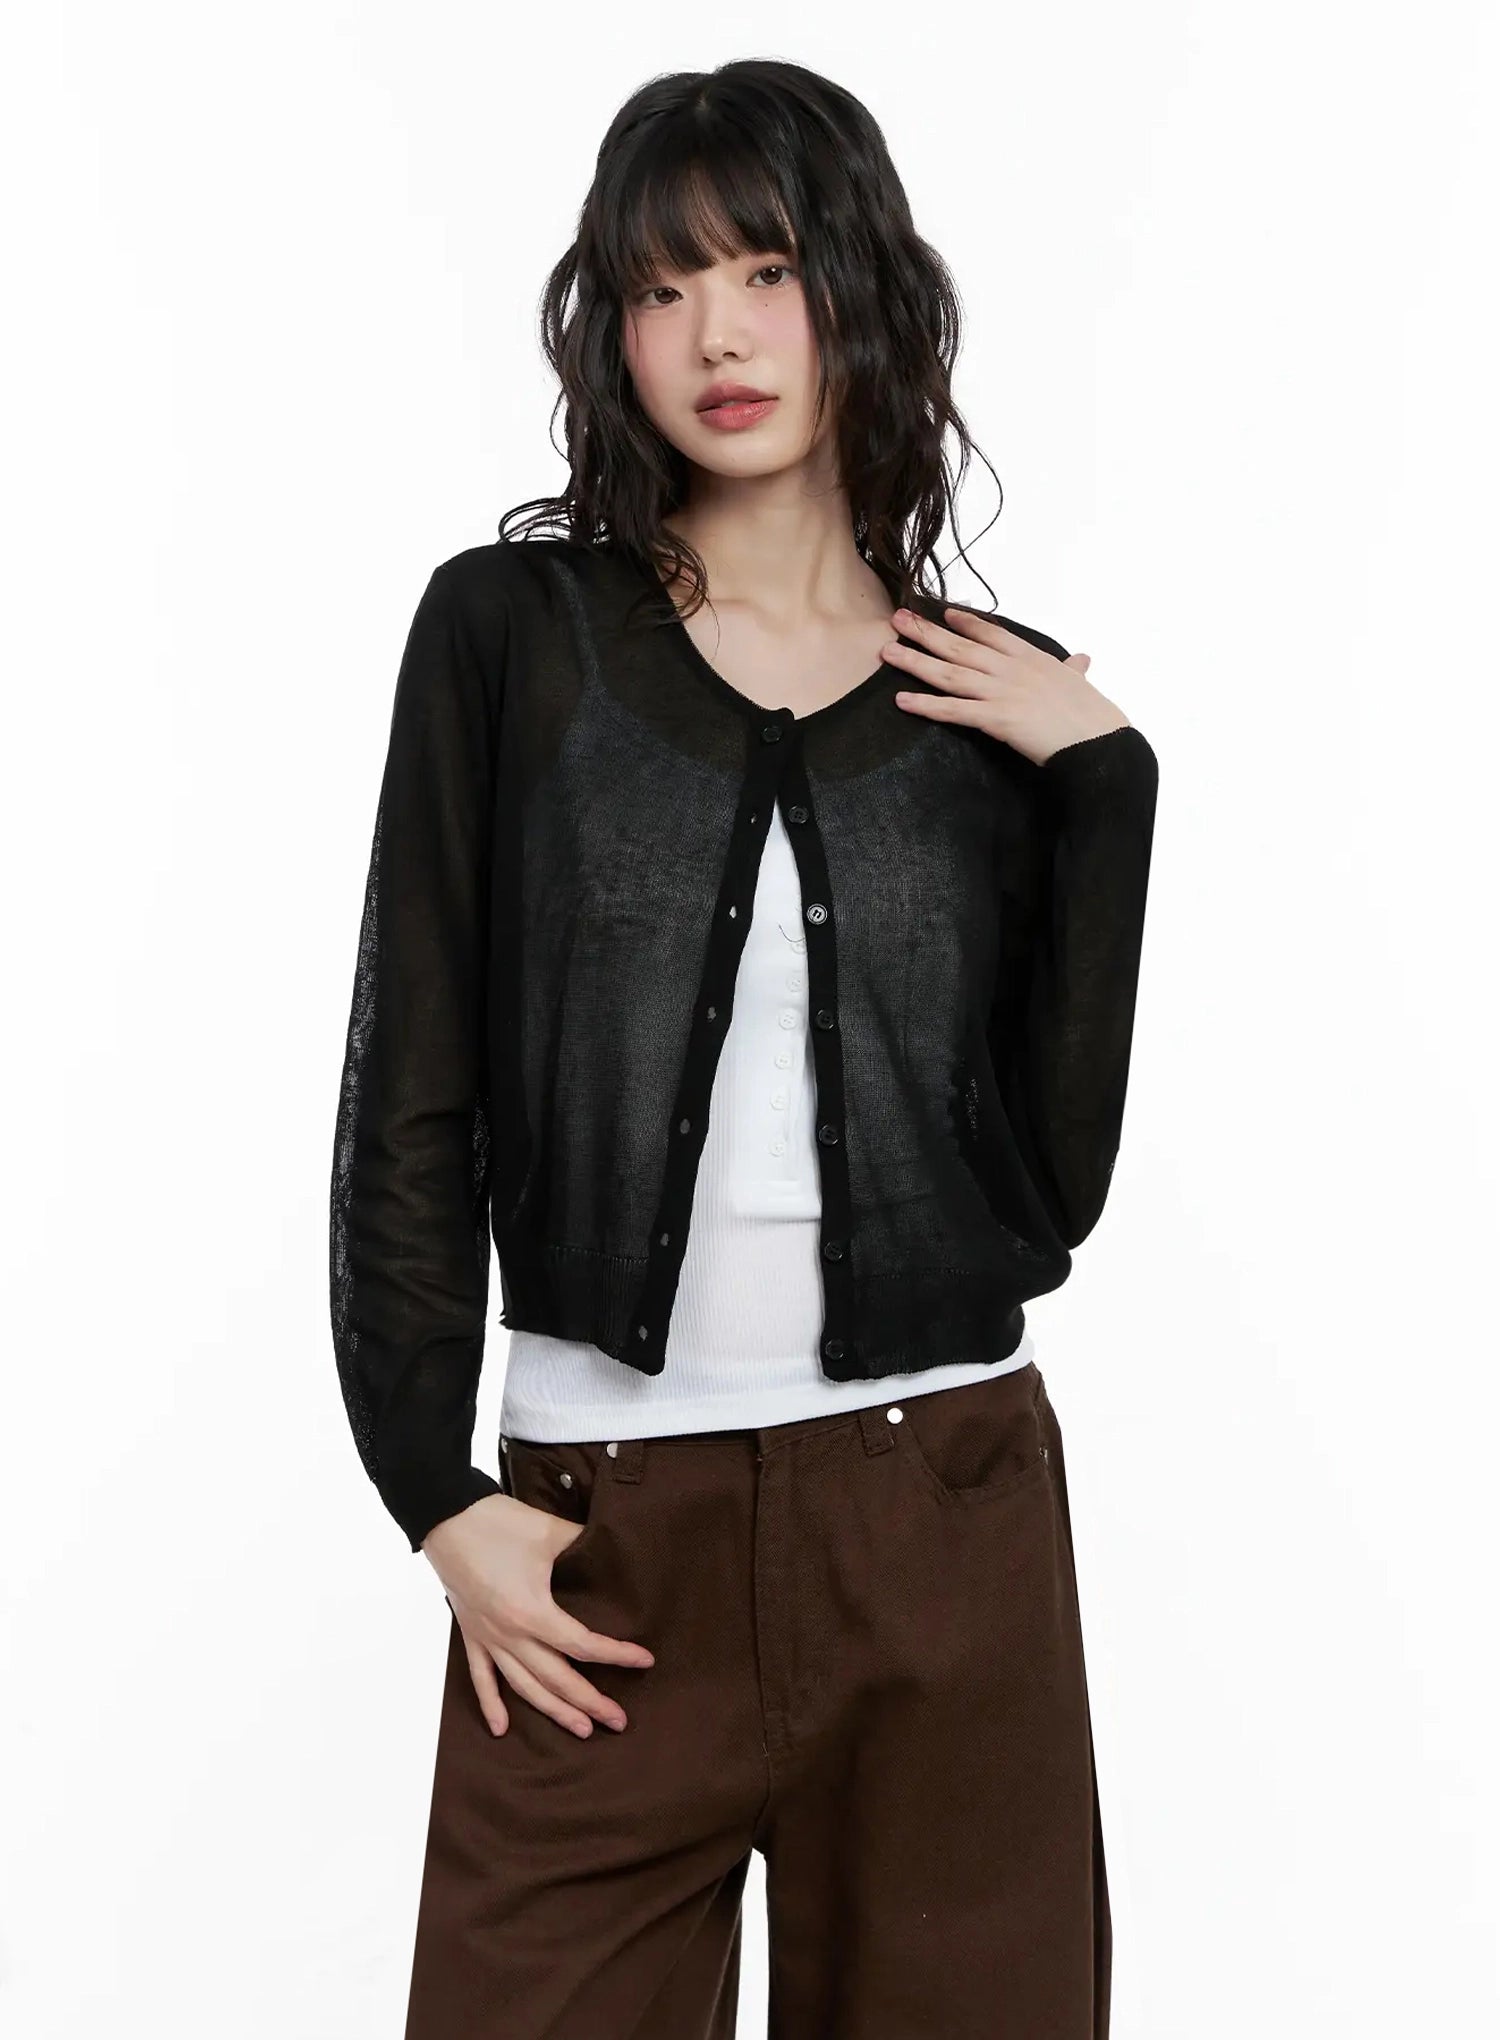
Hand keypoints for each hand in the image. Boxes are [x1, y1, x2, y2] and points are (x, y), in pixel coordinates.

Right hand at [421, 1494, 654, 1739]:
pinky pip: (481, 1677)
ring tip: (582, 1730)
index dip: (617, 1655)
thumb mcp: (549, 1532)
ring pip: (524, 1686)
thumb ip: (584, 1543)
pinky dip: (491, 1703)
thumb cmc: (497, 1523)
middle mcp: (510, 1635)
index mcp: (532, 1612)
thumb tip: (613, 1547)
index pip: (582, 1645)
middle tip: (619, 1720)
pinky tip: (501, 1728)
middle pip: (557, 1678)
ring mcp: (488, 1638)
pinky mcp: (471, 1634)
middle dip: (590, 1702)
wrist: (445, 1516)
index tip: (644, 1660)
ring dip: (553, 1711)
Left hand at [880, 605, 1129, 766]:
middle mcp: (1011, 669)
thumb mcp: (1080, 684)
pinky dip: (926, 705)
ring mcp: (1001, 692)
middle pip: (960, 647)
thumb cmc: (1092, 716)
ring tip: (888, 651)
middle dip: (926, 632)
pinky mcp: (996, 719)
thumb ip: (1073, 671)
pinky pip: (953, 711)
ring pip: (950, 673)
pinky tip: (902, 700)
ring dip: (915, 662)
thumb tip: (1082, 661)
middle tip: (897, 619)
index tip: (943, 613)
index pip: (992, 633)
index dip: (965, 623)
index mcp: (1032, 658)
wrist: (1097, 742)